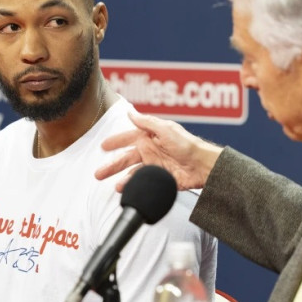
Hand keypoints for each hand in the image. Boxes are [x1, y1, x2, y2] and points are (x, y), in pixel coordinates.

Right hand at [95, 111, 222, 191]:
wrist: (202, 166)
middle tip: (99, 173)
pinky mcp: (159, 178)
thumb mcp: (166, 129)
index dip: (116, 142)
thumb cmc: (188, 145)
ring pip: (132, 172)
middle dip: (112, 165)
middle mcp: (150, 151)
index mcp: (150, 137)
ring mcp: (154, 165)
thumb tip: (130, 112)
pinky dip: (133, 185)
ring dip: (122, 179)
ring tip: (116, 186)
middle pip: (126, 158)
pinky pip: (142, 182)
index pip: (128, 138)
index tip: (103, 146)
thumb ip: (147, 122)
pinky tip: (127, 189)